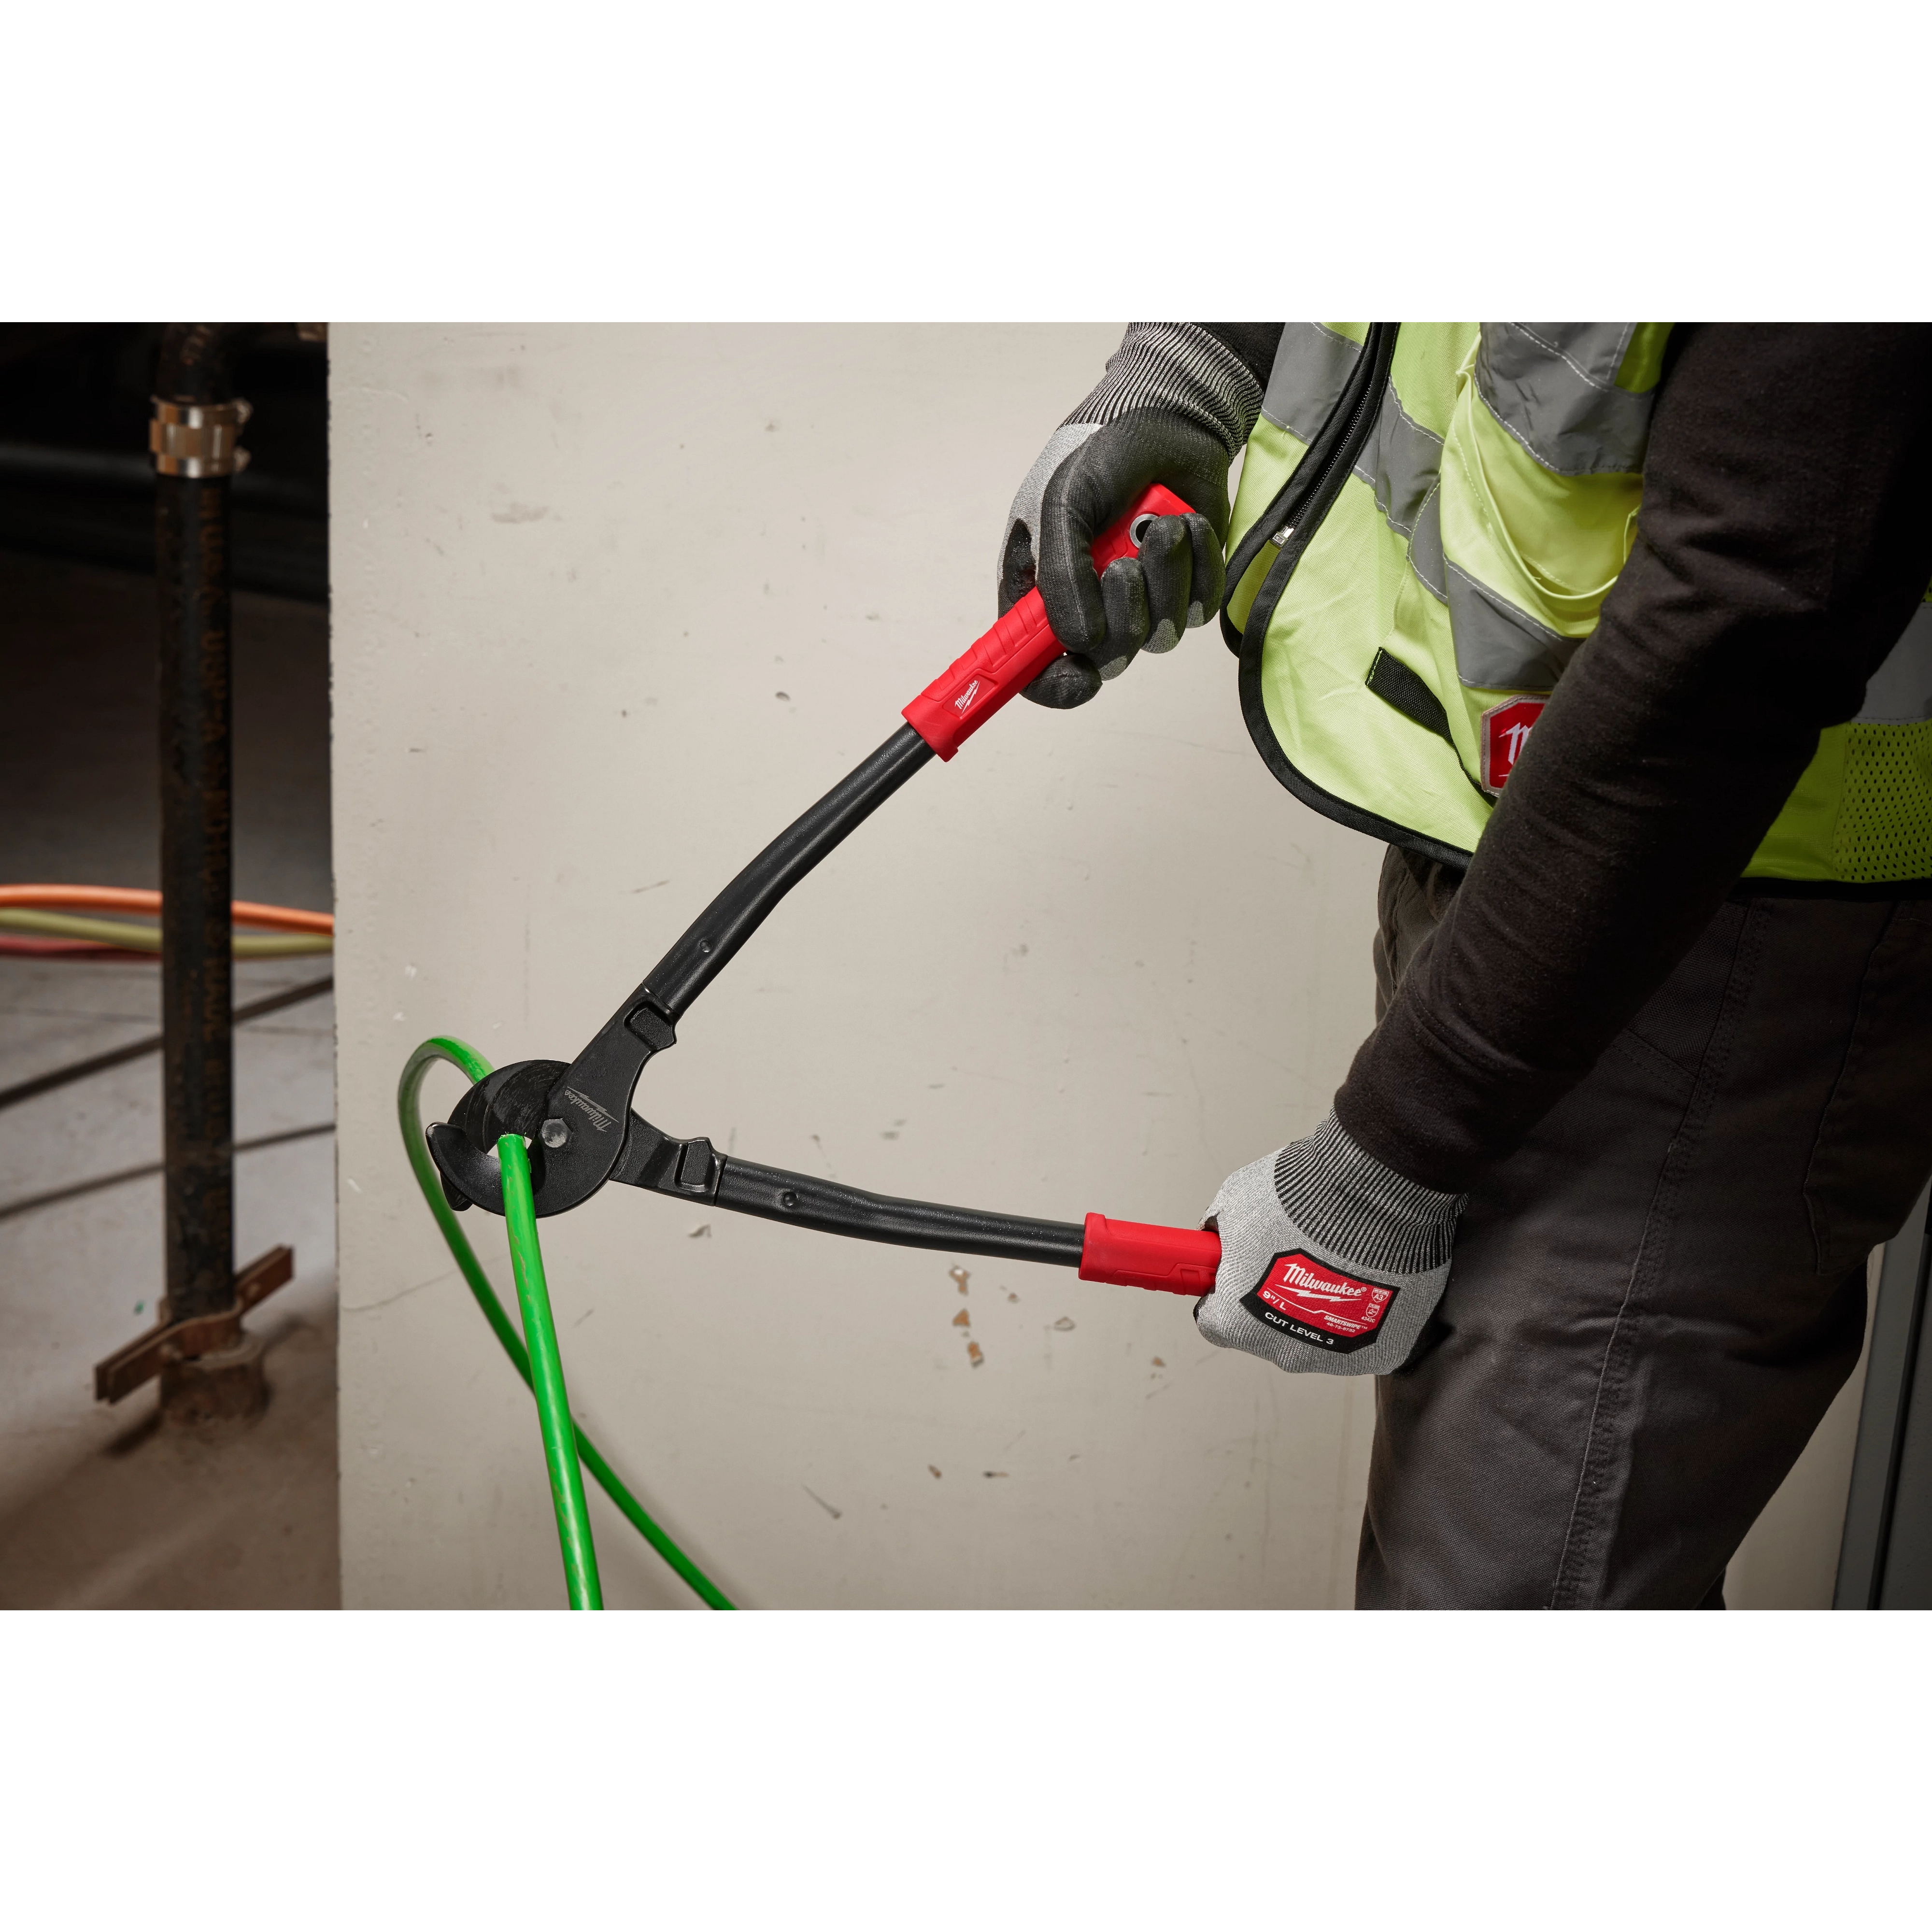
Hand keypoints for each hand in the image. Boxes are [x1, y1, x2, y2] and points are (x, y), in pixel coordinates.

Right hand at [1000, 322, 1257, 708]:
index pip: (1037, 670)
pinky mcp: (1190, 589)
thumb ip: (1059, 575)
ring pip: (1161, 636)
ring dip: (1165, 579)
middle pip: (1109, 659)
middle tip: (1123, 564)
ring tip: (1162, 527)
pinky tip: (1189, 525)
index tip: (1080, 678)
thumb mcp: (1062, 503)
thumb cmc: (1100, 458)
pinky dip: (1200, 564)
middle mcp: (1092, 608)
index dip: (1055, 686)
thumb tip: (1079, 642)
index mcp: (1044, 594)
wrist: (1168, 422)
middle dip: (1123, 612)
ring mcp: (1144, 602)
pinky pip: (1202, 607)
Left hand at [1196, 1113, 1464, 1376]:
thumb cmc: (1302, 1202)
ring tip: (1336, 1259)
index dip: (1225, 1292)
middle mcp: (1282, 1351)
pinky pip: (1364, 1337)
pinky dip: (1365, 1311)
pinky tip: (1369, 1276)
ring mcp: (1334, 1358)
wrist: (1372, 1197)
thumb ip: (1220, 1234)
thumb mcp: (1233, 1203)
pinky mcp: (1381, 1354)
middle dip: (1276, 1297)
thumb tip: (1218, 1239)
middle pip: (1268, 1330)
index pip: (1215, 1321)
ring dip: (1323, 1305)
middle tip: (1294, 1257)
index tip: (1237, 1274)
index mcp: (1235, 1323)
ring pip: (1318, 1335)